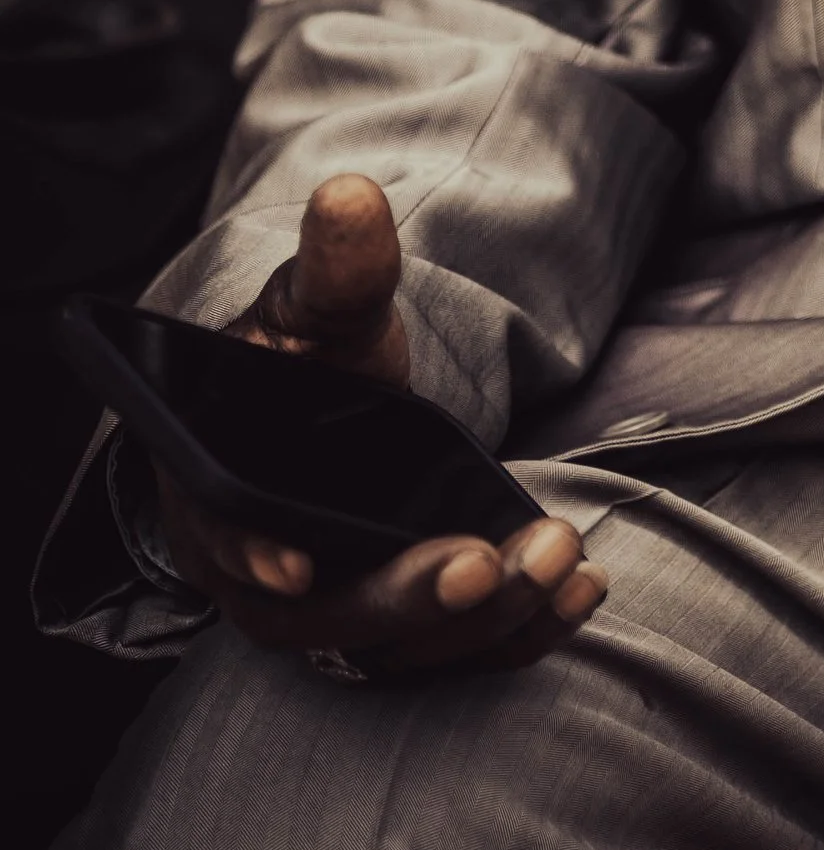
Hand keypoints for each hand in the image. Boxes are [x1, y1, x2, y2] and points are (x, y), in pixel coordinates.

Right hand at [154, 172, 605, 677]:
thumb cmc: (304, 362)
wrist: (327, 413)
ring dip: (486, 620)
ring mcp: (336, 617)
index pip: (223, 535)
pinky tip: (581, 591)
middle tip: (485, 561)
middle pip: (325, 619)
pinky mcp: (401, 633)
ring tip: (559, 561)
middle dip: (407, 599)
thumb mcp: (318, 308)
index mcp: (217, 494)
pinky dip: (519, 633)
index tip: (298, 561)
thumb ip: (338, 270)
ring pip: (402, 652)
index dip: (254, 552)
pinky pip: (455, 654)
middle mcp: (265, 579)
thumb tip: (351, 195)